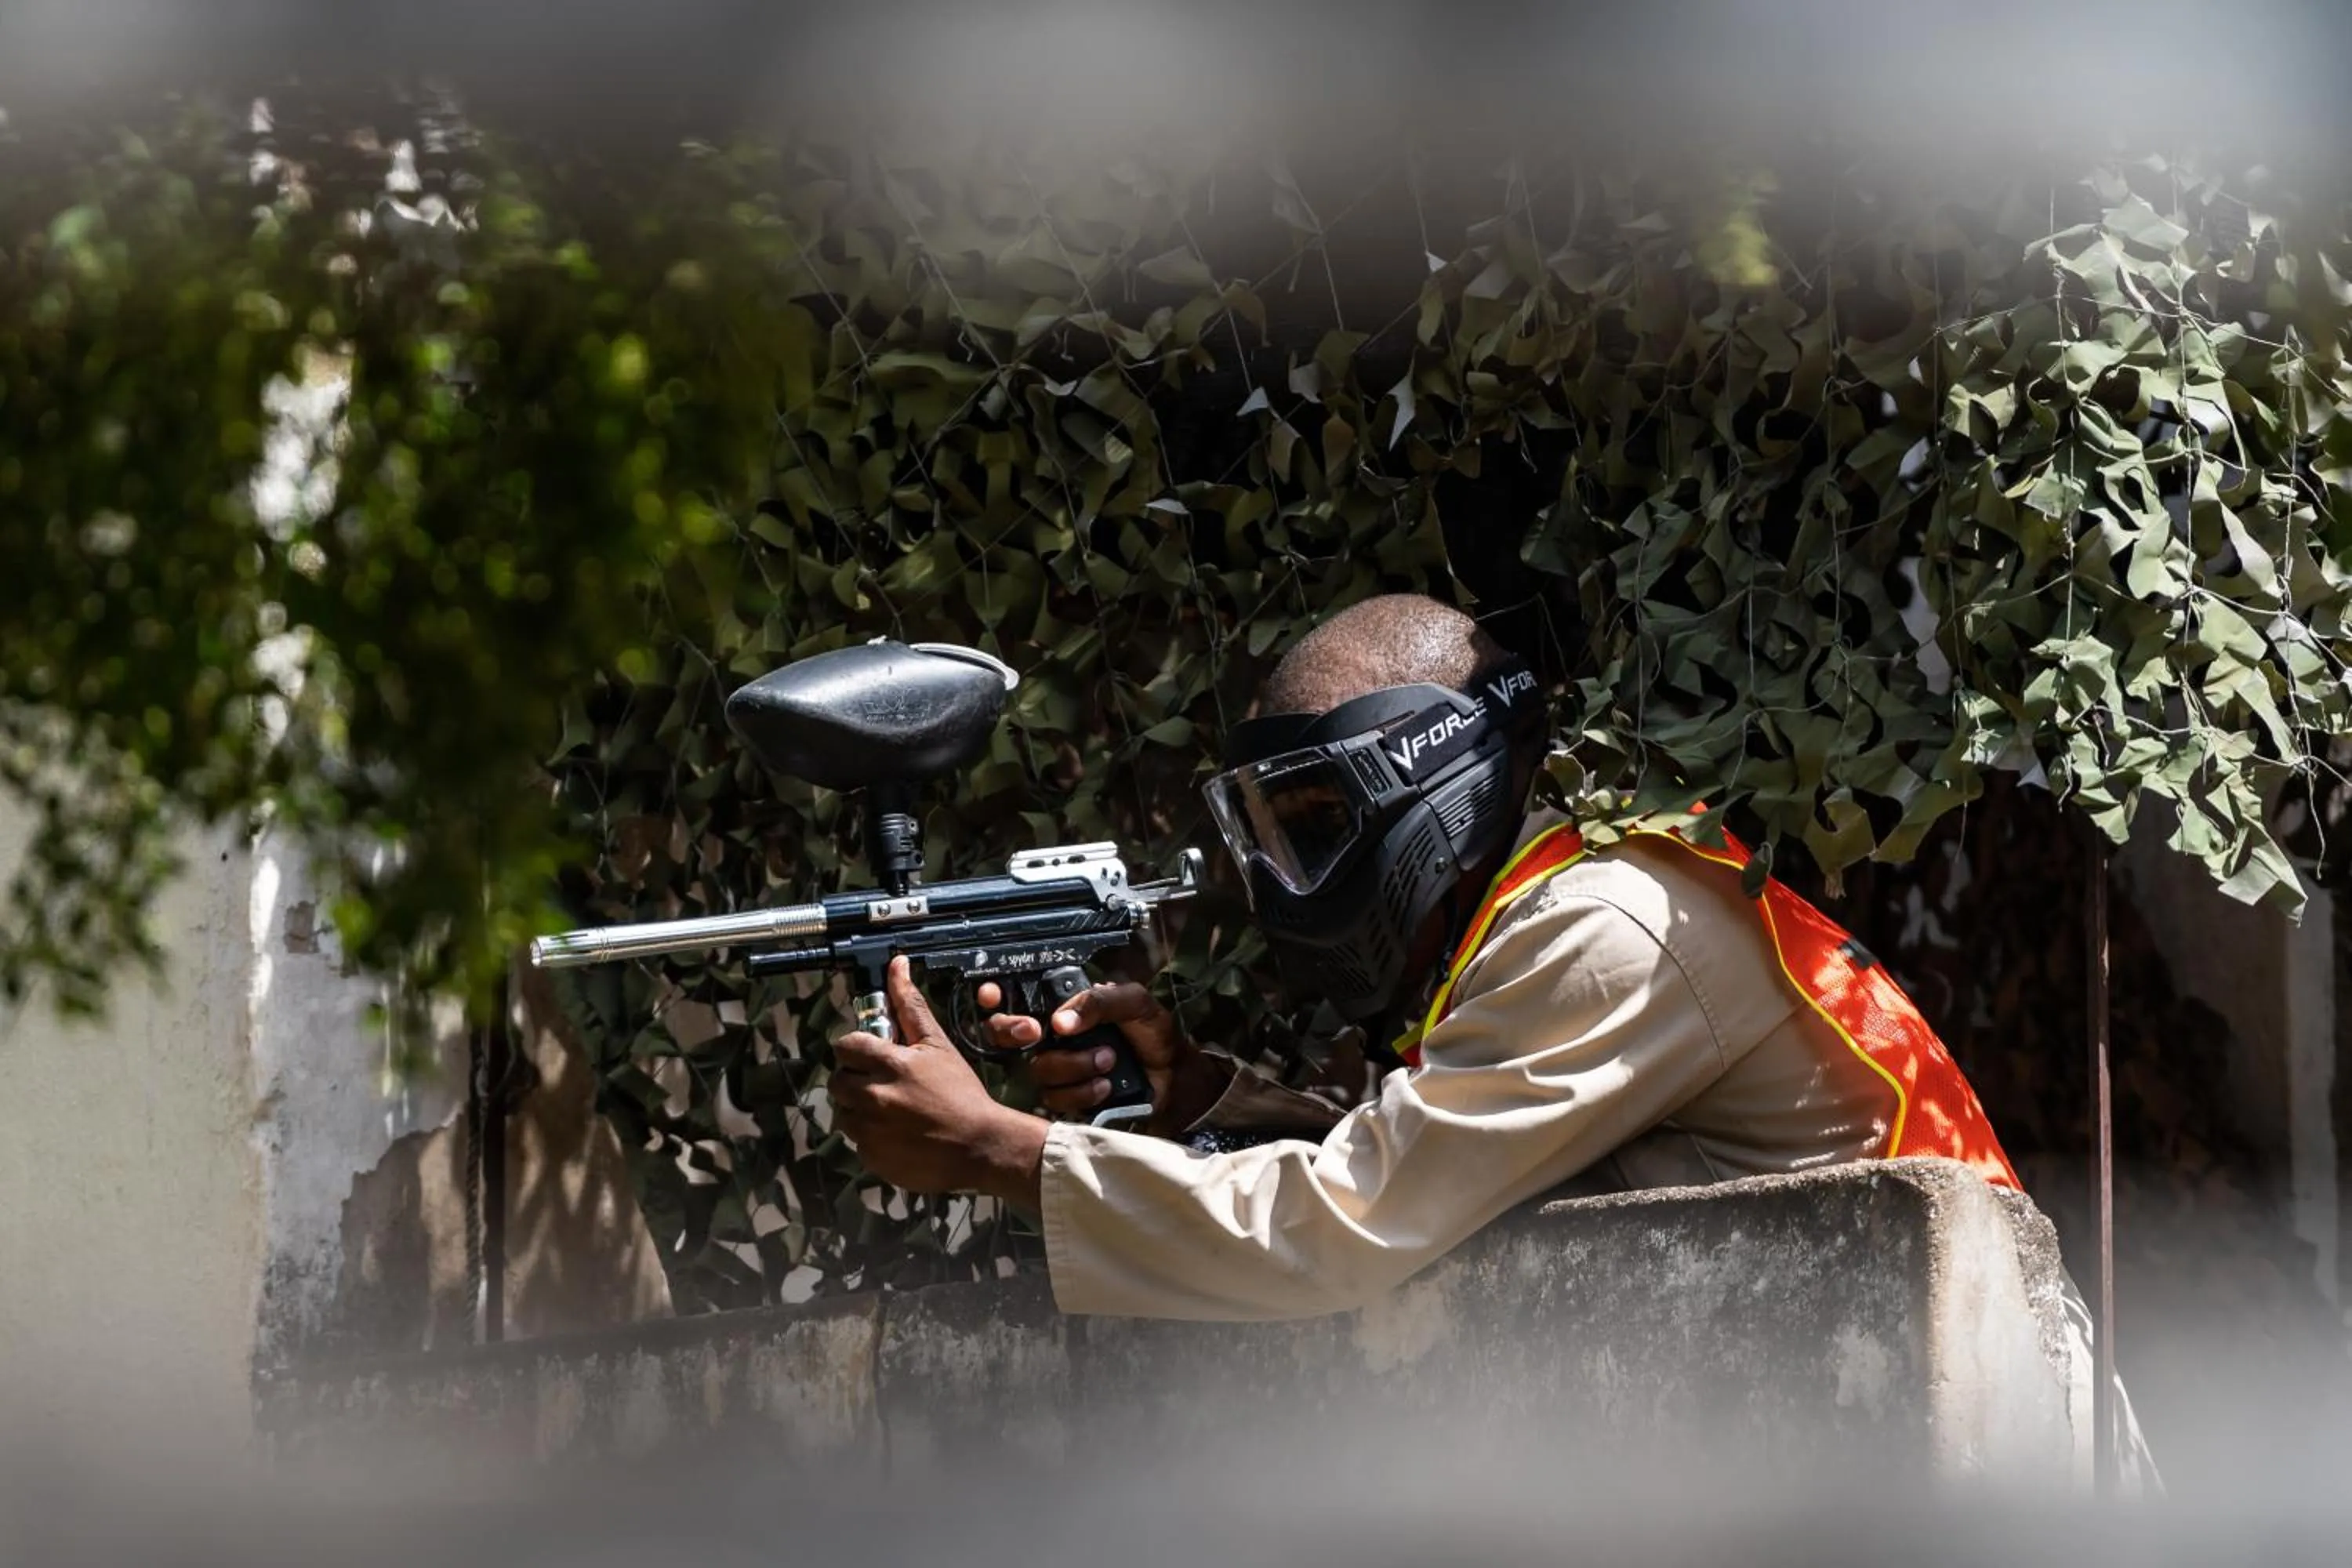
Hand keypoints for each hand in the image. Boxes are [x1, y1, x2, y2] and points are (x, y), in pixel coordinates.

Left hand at [831, 957, 1044, 1205]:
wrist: (980, 1147)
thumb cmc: (961, 1092)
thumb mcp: (938, 1045)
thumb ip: (911, 1005)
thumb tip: (897, 964)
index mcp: (888, 1065)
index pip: (845, 1046)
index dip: (858, 1050)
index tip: (874, 1057)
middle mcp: (872, 1097)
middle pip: (838, 1080)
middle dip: (856, 1078)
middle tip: (883, 1084)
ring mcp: (868, 1131)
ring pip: (843, 1112)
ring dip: (859, 1108)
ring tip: (891, 1110)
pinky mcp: (870, 1158)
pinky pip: (856, 1142)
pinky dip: (870, 1136)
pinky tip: (896, 1134)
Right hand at [975, 978, 1207, 1128]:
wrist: (1177, 1079)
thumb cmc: (1155, 1034)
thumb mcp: (1135, 1003)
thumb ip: (1099, 1001)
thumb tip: (1059, 1021)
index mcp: (1066, 1007)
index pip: (1018, 997)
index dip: (994, 996)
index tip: (990, 996)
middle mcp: (1054, 1037)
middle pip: (1008, 1035)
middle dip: (1013, 1031)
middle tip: (1037, 1031)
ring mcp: (1058, 1070)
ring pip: (1038, 1069)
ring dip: (1074, 1066)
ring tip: (1108, 1060)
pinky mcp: (1067, 1100)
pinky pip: (1055, 1099)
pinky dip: (1083, 1092)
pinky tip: (1106, 1086)